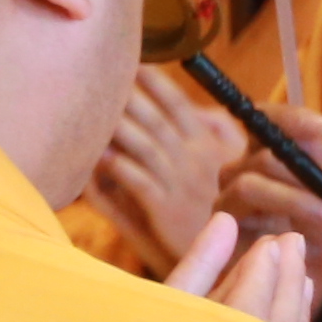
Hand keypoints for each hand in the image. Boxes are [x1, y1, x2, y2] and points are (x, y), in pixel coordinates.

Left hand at [91, 68, 238, 264]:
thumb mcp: (230, 170)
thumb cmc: (224, 212)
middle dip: (128, 94)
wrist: (230, 257)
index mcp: (207, 146)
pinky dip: (117, 165)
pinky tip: (97, 153)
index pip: (178, 104)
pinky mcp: (164, 208)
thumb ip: (219, 139)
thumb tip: (206, 113)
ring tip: (90, 107)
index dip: (156, 83)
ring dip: (117, 124)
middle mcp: (193, 159)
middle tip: (100, 75)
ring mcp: (179, 182)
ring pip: (143, 144)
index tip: (134, 64)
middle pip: (155, 117)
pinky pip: (136, 180)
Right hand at [159, 205, 317, 321]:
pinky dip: (297, 321)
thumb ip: (199, 264)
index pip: (245, 313)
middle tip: (292, 240)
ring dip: (294, 297)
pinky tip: (302, 296)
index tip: (270, 244)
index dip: (260, 275)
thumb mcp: (166, 305)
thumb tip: (226, 220)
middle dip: (285, 278)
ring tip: (298, 264)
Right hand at [218, 95, 321, 299]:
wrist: (314, 278)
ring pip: (249, 184)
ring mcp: (227, 197)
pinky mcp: (219, 228)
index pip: (267, 119)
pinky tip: (299, 243)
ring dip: (295, 201)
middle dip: (301, 173)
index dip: (290, 118)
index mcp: (274, 152)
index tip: (321, 126)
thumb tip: (317, 132)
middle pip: (262, 154)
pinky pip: (236, 220)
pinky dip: (276, 228)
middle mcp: (243, 168)